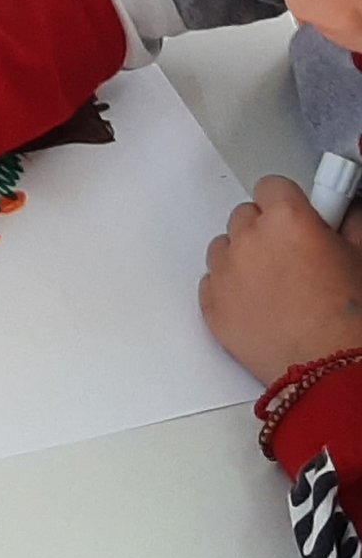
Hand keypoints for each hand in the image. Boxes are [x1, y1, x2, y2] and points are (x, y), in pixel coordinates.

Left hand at [199, 175, 361, 383]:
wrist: (329, 371)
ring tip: (276, 286)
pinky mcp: (210, 303)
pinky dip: (230, 289)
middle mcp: (247, 239)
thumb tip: (342, 207)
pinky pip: (213, 281)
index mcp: (286, 219)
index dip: (286, 202)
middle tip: (292, 256)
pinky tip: (260, 306)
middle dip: (265, 230)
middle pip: (245, 216)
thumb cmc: (350, 318)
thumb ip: (347, 221)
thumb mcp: (360, 256)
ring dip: (244, 258)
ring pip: (225, 247)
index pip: (271, 186)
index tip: (296, 215)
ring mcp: (224, 272)